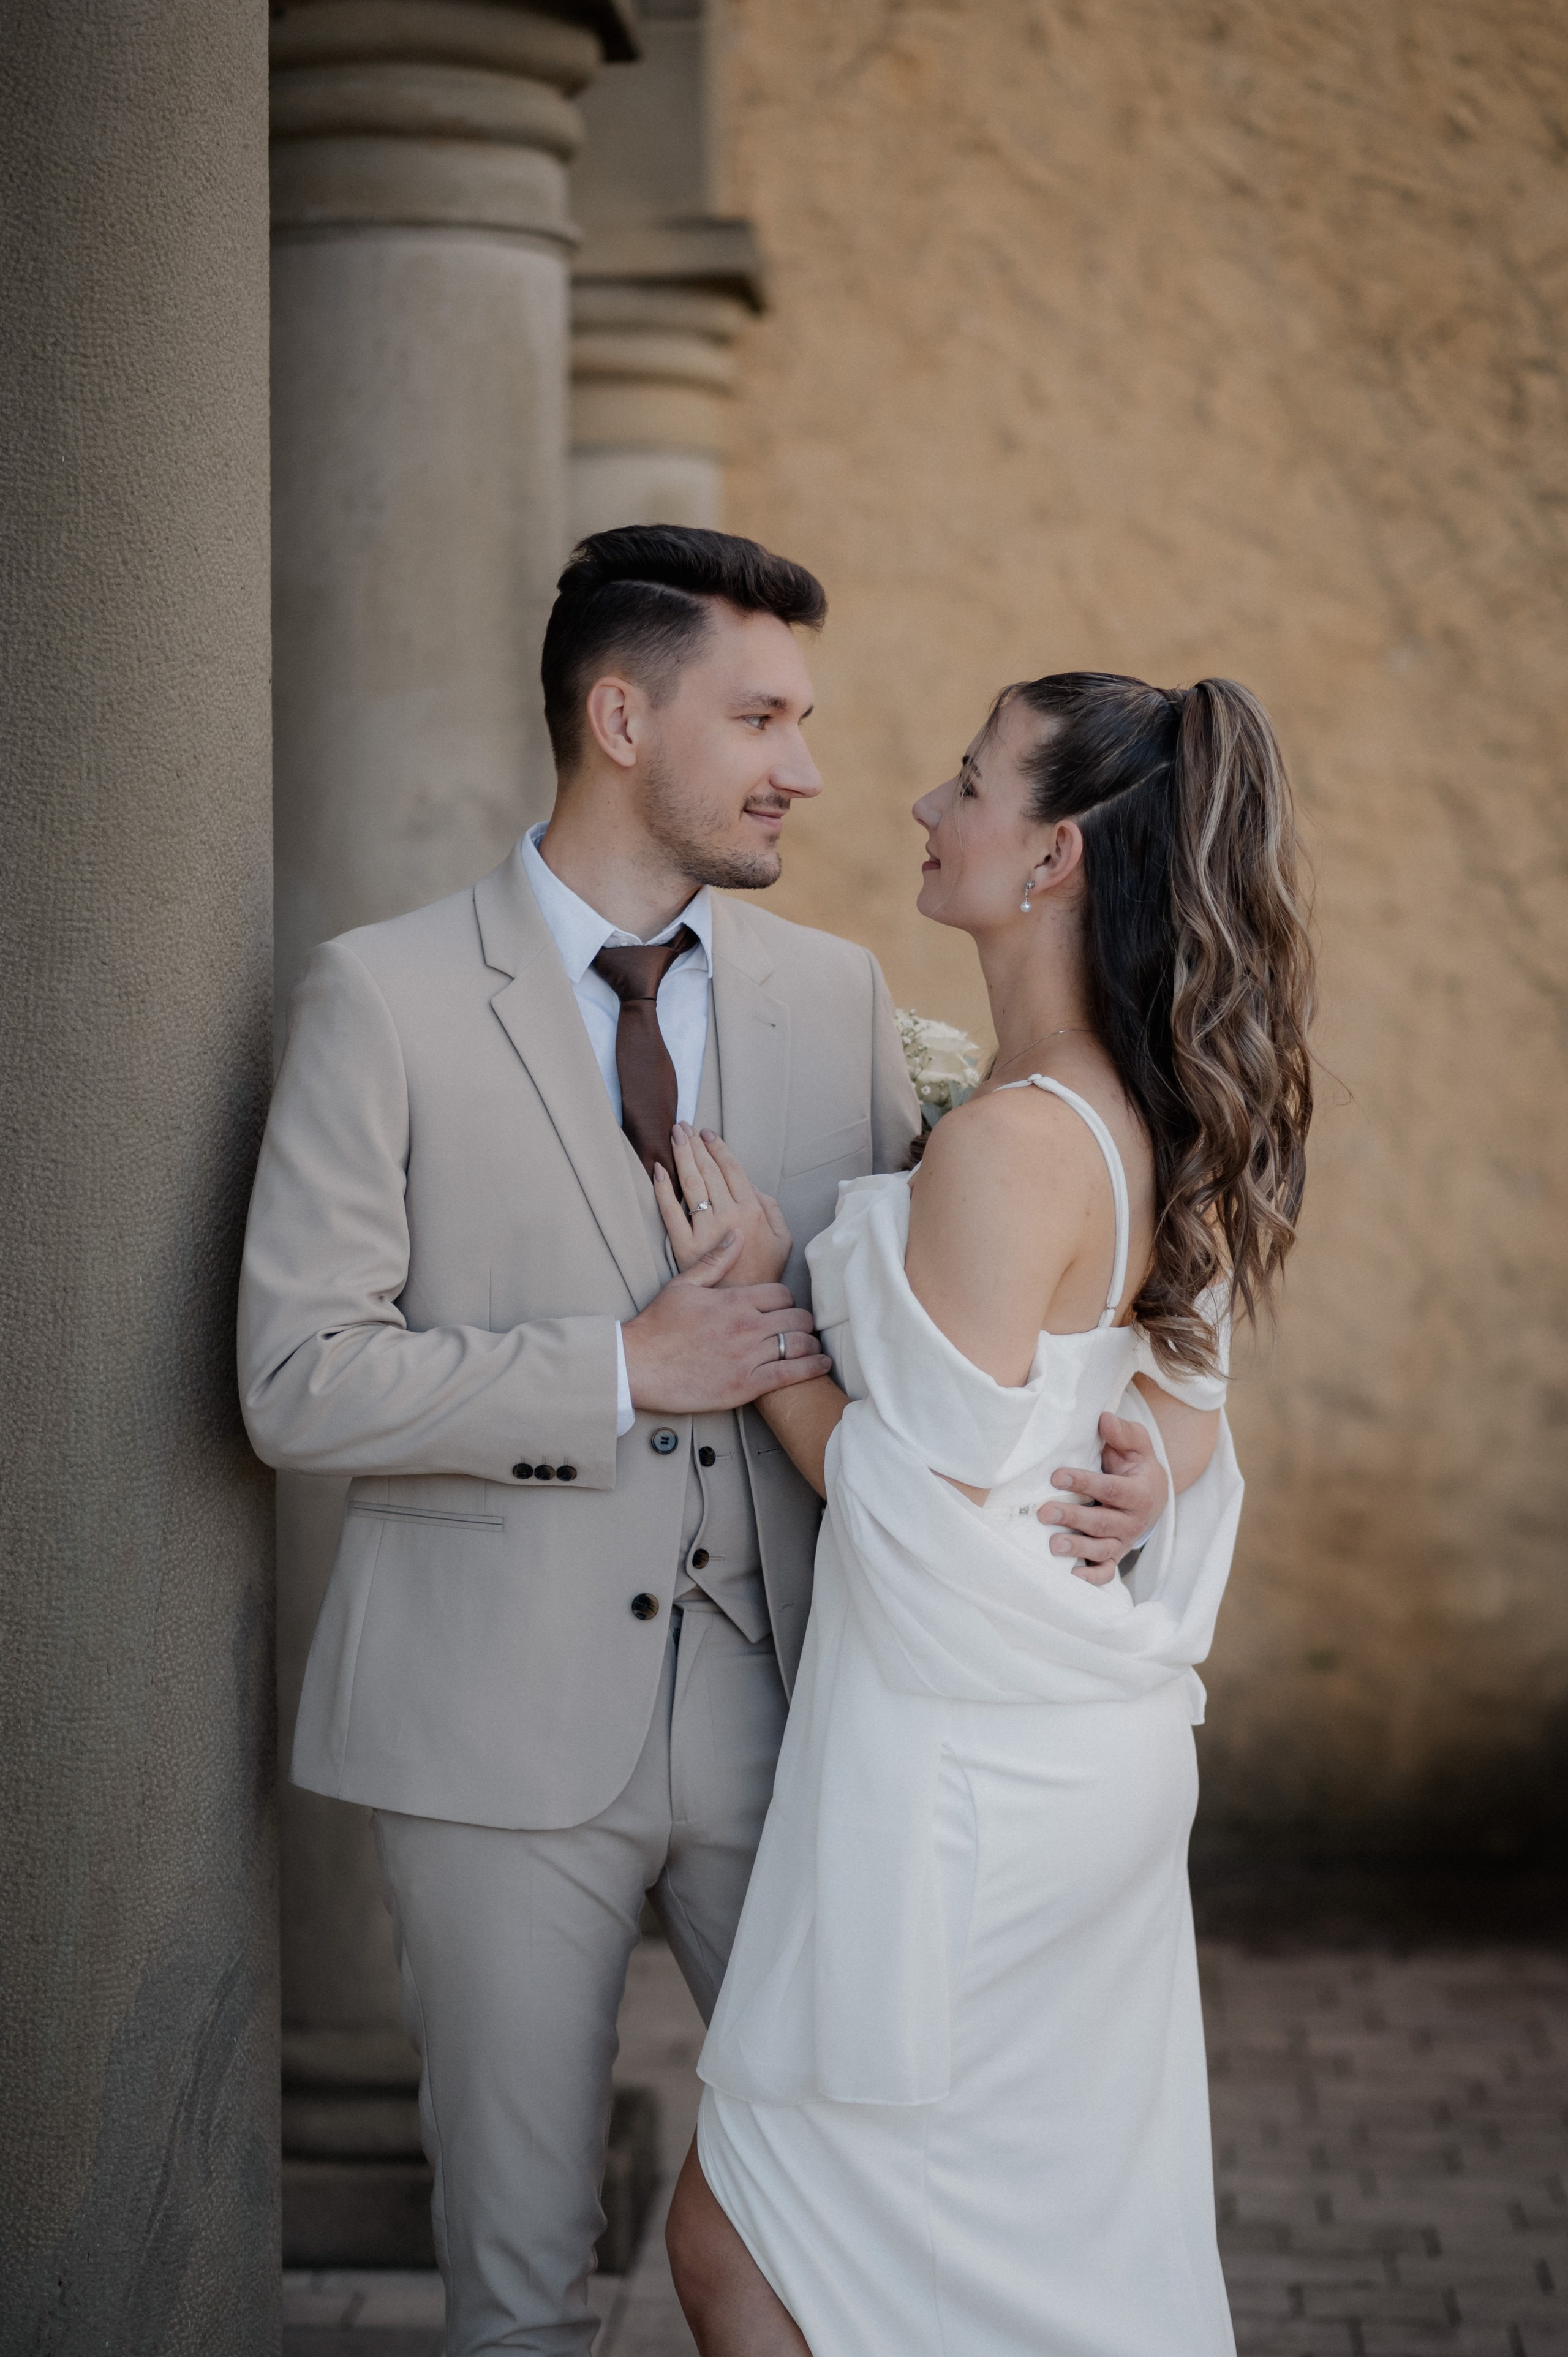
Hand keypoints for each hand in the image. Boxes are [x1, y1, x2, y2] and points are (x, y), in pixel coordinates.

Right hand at [621, 1230, 829, 1413]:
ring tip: (814, 1346)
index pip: (781, 1294)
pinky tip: (821, 1364)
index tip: (784, 1308)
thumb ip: (715, 1261)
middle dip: (802, 1321)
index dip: (786, 1300)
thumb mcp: (683, 1285)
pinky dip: (811, 1368)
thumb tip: (736, 1235)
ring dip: (810, 1344)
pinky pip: (790, 1374)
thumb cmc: (656, 1327)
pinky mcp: (746, 1386)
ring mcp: (748, 1357)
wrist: (637, 1365)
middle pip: (796, 1318)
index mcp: (734, 1300)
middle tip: (802, 1327)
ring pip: (798, 1344)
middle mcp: (746, 1326)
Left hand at [653, 1124, 792, 1288]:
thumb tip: (754, 1187)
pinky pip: (670, 1212)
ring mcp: (704, 1230)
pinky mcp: (684, 1245)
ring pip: (690, 1184)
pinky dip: (662, 1189)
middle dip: (695, 1145)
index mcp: (752, 1211)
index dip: (718, 1149)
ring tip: (674, 1135)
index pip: (732, 1170)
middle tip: (684, 1126)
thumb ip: (772, 1209)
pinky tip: (658, 1170)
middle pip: (708, 1171)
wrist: (742, 1306)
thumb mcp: (783, 1240)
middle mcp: (728, 1215)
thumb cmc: (763, 1273)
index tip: (708, 1134)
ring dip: (681, 1155)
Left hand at [1038, 1411, 1168, 1586]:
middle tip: (1044, 1512)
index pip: (1111, 1489)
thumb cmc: (1137, 1466)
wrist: (1154, 1495)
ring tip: (1053, 1545)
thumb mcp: (1137, 1445)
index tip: (1056, 1475)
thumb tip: (1105, 1419)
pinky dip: (1091, 1578)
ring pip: (1102, 1549)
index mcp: (1140, 1492)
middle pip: (1102, 1522)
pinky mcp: (1115, 1556)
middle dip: (1073, 1517)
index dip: (1084, 1482)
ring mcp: (1123, 1541)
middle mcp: (1133, 1521)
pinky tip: (1071, 1577)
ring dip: (1078, 1549)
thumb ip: (1123, 1433)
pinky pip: (1106, 1572)